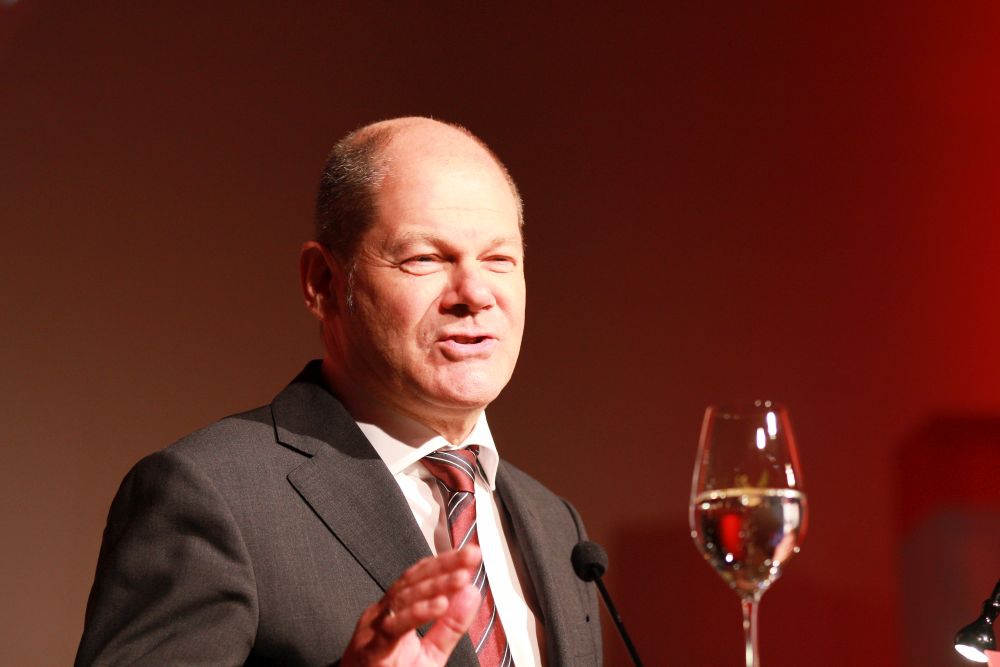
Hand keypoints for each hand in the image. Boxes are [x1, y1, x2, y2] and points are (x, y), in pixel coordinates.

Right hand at [340, 546, 482, 665]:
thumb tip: (471, 595)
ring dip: (436, 586)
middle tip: (470, 555)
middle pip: (413, 581)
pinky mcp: (372, 650)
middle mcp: (381, 614)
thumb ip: (450, 627)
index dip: (444, 563)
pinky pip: (394, 627)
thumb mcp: (429, 653)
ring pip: (405, 599)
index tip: (469, 554)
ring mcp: (374, 629)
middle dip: (444, 566)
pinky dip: (418, 614)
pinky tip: (439, 605)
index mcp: (393, 611)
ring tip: (461, 577)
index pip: (419, 578)